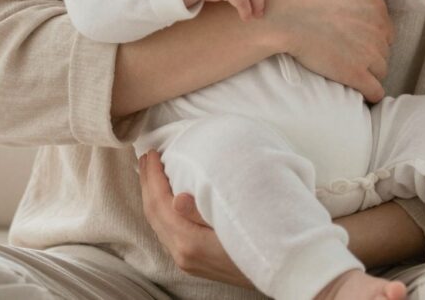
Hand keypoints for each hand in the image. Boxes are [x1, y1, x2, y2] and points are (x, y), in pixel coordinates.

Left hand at [138, 150, 252, 286]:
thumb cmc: (260, 242)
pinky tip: (165, 200)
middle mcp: (182, 254)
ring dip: (151, 196)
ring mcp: (186, 260)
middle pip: (153, 214)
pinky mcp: (192, 261)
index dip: (153, 177)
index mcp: (190, 243)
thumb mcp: (235, 223)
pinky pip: (166, 231)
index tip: (152, 154)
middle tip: (145, 158)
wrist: (279, 271)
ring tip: (150, 173)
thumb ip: (203, 213)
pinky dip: (160, 210)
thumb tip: (177, 199)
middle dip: (147, 183)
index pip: (160, 204)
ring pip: (158, 224)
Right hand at [267, 0, 392, 101]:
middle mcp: (378, 29)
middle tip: (350, 56)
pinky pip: (375, 92)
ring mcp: (370, 53)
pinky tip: (359, 92)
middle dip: (370, 54)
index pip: (385, 29)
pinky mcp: (357, 74)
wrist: (283, 13)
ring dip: (369, 73)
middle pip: (384, 50)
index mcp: (376, 6)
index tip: (354, 40)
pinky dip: (369, 94)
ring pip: (381, 70)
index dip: (370, 36)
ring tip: (352, 74)